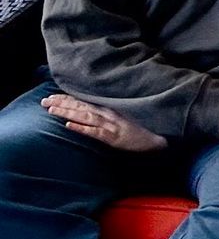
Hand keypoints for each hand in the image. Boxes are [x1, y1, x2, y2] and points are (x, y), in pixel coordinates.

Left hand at [43, 94, 165, 151]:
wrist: (154, 141)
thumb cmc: (136, 132)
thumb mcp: (119, 120)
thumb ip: (104, 116)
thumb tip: (87, 114)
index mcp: (107, 110)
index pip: (84, 102)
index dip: (67, 99)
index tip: (51, 96)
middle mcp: (107, 114)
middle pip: (81, 107)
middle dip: (61, 103)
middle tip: (44, 101)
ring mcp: (109, 125)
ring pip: (84, 117)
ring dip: (67, 112)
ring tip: (51, 110)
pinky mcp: (112, 137)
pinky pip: (93, 132)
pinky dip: (81, 128)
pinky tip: (68, 126)